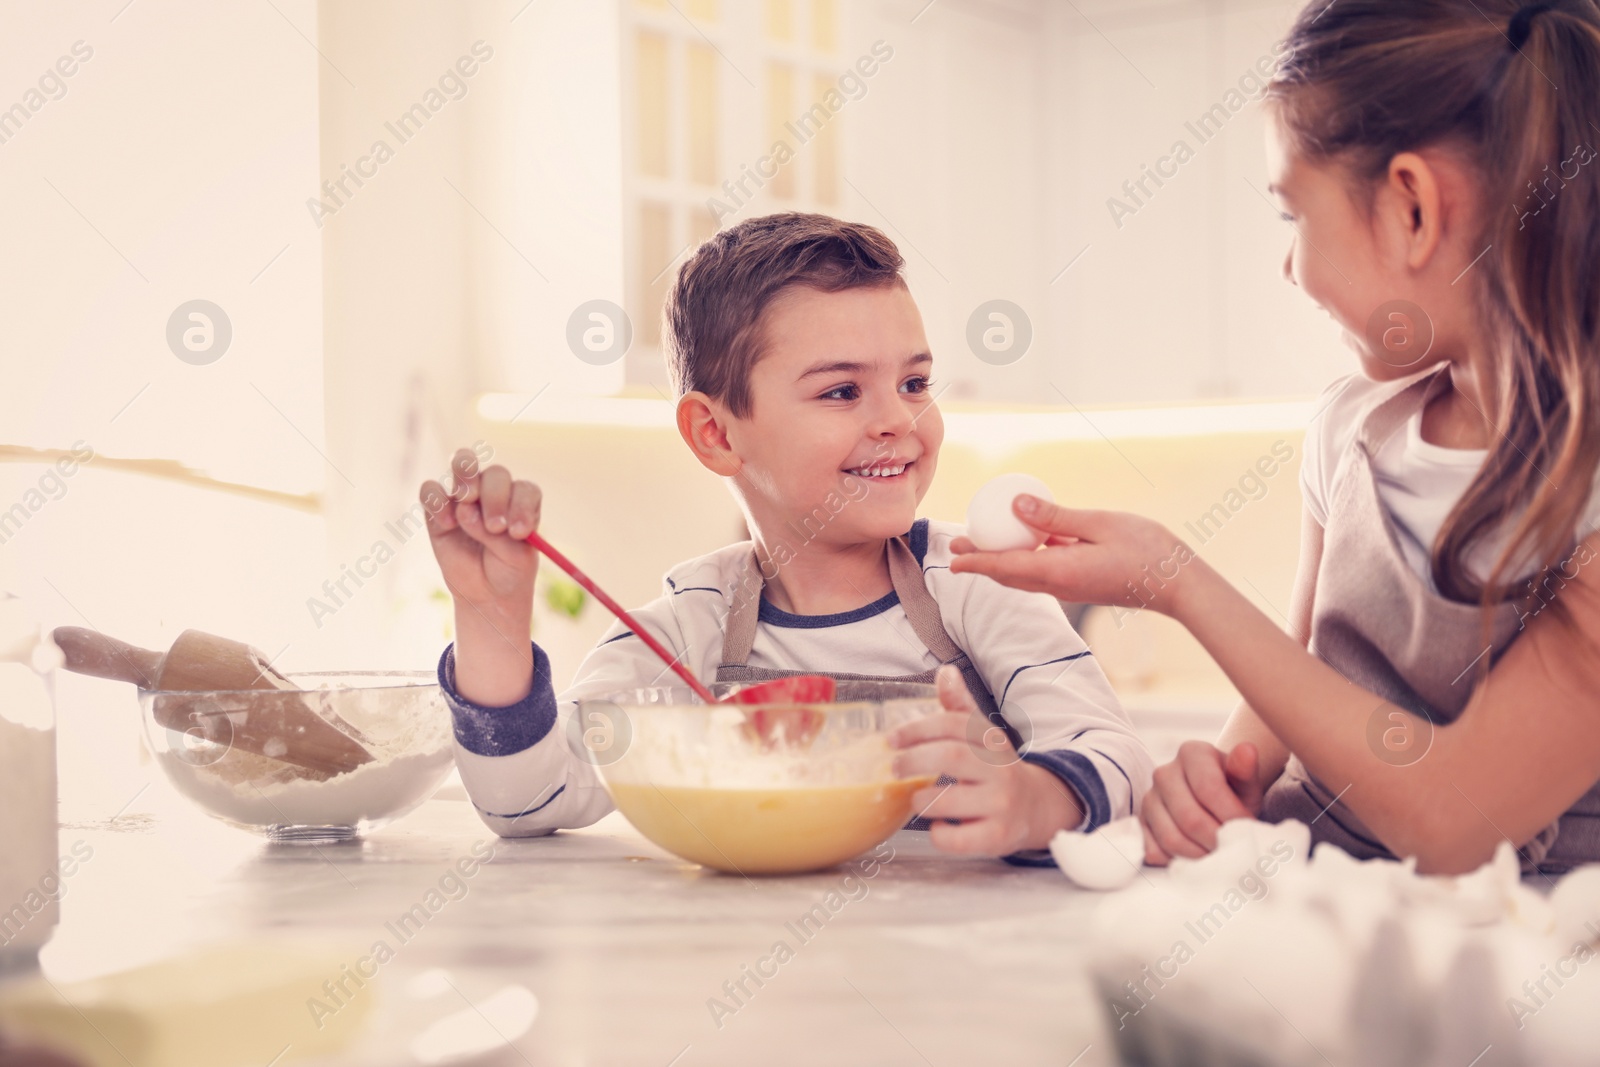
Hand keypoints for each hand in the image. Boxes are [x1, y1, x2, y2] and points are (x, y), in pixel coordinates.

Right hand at [420, 448, 542, 704]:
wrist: (484, 605)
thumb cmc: (510, 582)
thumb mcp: (519, 566)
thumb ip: (504, 541)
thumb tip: (477, 518)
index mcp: (524, 508)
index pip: (525, 491)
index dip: (520, 505)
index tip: (517, 534)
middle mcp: (496, 499)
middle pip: (494, 473)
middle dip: (493, 492)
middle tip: (492, 524)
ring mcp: (465, 503)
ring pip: (464, 471)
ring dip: (465, 483)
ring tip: (465, 509)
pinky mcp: (437, 514)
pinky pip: (431, 492)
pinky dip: (435, 499)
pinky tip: (444, 518)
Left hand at [889, 665, 1083, 854]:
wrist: (1037, 808)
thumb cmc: (996, 769)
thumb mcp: (983, 737)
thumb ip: (960, 707)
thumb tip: (944, 672)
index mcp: (994, 741)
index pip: (954, 724)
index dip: (918, 729)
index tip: (891, 739)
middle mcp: (1002, 770)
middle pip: (951, 757)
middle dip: (914, 761)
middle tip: (894, 768)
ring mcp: (1002, 805)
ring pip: (950, 799)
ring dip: (921, 799)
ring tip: (915, 799)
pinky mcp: (998, 837)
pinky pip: (959, 838)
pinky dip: (939, 833)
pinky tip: (937, 825)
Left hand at [949, 495, 1197, 618]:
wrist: (1178, 583)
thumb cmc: (1146, 550)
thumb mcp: (1099, 523)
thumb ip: (1057, 517)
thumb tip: (1016, 505)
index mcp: (1060, 572)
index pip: (1006, 567)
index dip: (977, 562)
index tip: (954, 560)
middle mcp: (1060, 586)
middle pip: (1009, 575)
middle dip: (981, 563)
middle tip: (958, 548)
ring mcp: (1071, 588)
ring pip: (1026, 577)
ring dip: (1001, 562)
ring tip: (984, 544)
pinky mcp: (1082, 584)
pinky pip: (1045, 573)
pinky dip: (1027, 559)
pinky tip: (1030, 541)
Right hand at [1140, 740, 1264, 864]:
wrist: (1212, 801)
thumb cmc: (1233, 791)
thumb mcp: (1245, 782)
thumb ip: (1246, 770)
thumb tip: (1247, 750)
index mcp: (1191, 753)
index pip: (1209, 789)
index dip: (1232, 816)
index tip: (1248, 830)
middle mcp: (1163, 772)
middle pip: (1189, 818)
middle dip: (1216, 840)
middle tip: (1233, 850)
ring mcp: (1148, 798)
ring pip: (1171, 837)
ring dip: (1199, 855)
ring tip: (1218, 855)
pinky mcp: (1140, 823)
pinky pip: (1154, 850)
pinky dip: (1176, 861)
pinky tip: (1195, 858)